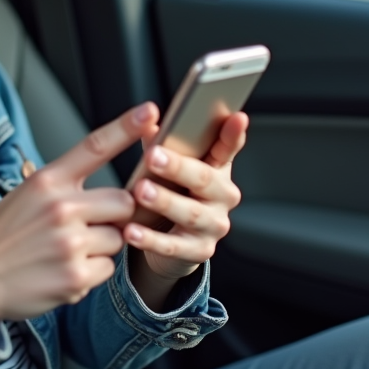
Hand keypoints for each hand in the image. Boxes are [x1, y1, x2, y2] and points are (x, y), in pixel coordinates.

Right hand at [0, 103, 158, 322]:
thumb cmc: (3, 236)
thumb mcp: (26, 195)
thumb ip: (66, 187)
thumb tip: (113, 189)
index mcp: (47, 181)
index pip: (95, 146)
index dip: (126, 127)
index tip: (150, 113)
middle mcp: (61, 207)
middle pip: (123, 202)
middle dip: (114, 215)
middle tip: (86, 226)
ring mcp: (70, 243)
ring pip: (118, 238)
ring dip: (101, 246)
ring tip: (67, 251)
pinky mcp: (76, 276)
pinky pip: (108, 268)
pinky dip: (92, 271)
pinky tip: (64, 271)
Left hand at [124, 112, 246, 288]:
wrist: (175, 241)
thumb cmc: (174, 192)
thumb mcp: (170, 168)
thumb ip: (161, 145)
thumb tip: (147, 123)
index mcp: (218, 168)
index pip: (228, 147)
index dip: (233, 134)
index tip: (236, 117)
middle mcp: (223, 196)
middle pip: (204, 179)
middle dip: (178, 167)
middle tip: (153, 156)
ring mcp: (214, 225)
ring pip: (190, 212)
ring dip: (164, 201)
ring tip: (141, 191)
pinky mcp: (200, 251)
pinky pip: (174, 246)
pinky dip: (151, 239)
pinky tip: (131, 231)